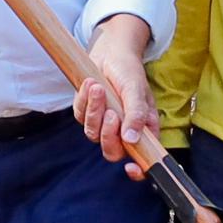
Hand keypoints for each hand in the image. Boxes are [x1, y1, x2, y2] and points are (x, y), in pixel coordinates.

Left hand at [75, 14, 162, 173]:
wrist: (110, 52)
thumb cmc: (129, 71)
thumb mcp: (136, 90)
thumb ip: (137, 114)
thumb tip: (132, 139)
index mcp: (142, 130)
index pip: (142, 159)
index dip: (138, 170)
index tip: (131, 168)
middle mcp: (123, 131)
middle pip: (112, 152)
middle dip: (108, 134)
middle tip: (112, 112)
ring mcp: (103, 124)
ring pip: (93, 133)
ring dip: (95, 110)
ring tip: (99, 87)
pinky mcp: (86, 114)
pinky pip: (80, 116)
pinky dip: (85, 100)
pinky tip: (91, 84)